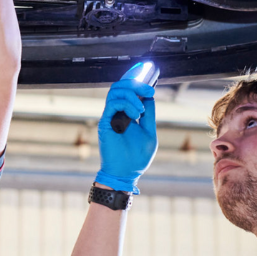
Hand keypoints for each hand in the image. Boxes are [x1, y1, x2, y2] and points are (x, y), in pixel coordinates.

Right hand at [96, 66, 157, 193]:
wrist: (125, 173)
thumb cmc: (137, 157)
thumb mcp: (149, 132)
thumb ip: (149, 115)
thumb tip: (150, 97)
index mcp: (127, 114)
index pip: (128, 91)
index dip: (136, 82)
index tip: (151, 82)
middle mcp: (117, 113)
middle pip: (120, 87)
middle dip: (136, 84)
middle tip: (149, 91)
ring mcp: (110, 117)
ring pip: (115, 91)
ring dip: (131, 95)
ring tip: (140, 110)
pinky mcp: (105, 123)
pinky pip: (112, 104)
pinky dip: (126, 104)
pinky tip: (135, 115)